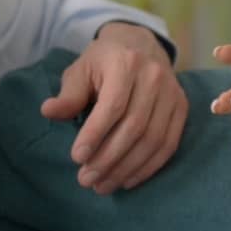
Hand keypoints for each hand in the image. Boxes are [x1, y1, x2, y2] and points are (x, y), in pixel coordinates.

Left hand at [40, 23, 186, 194]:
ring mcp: (172, 93)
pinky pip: (169, 144)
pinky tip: (127, 180)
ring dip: (127, 168)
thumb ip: (68, 94)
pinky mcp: (182, 108)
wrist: (141, 45)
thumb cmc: (104, 62)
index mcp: (126, 63)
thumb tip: (48, 112)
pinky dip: (148, 167)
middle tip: (86, 179)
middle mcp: (154, 76)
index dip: (96, 134)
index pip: (113, 105)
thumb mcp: (81, 70)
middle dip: (108, 158)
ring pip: (153, 140)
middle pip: (134, 126)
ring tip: (102, 185)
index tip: (77, 158)